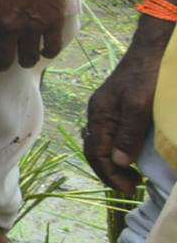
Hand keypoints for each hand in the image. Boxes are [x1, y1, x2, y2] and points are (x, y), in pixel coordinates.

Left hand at [0, 0, 69, 70]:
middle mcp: (7, 26)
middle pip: (3, 59)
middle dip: (1, 63)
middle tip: (1, 62)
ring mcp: (31, 27)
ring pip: (28, 58)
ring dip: (25, 60)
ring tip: (23, 58)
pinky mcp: (52, 23)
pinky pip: (51, 49)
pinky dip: (48, 52)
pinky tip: (43, 49)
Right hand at [84, 41, 165, 193]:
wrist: (150, 53)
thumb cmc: (145, 78)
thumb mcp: (139, 107)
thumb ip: (128, 134)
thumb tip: (118, 162)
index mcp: (99, 115)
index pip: (96, 153)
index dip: (111, 175)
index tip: (131, 189)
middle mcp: (96, 115)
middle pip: (94, 151)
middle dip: (109, 173)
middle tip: (132, 188)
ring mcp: (104, 111)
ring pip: (100, 144)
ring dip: (112, 164)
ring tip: (132, 177)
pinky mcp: (114, 109)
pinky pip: (107, 136)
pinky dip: (115, 152)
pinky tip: (129, 156)